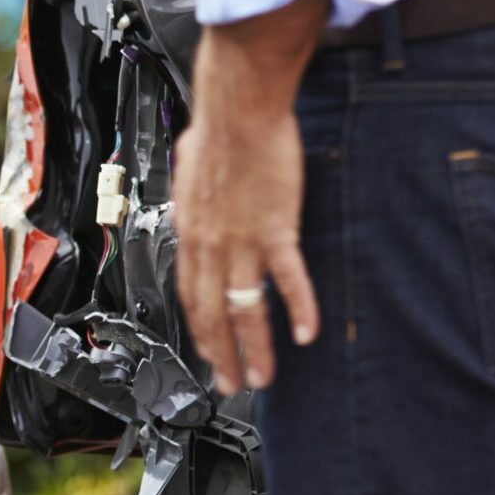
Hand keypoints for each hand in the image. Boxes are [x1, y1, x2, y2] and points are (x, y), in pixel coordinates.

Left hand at [173, 104, 319, 393]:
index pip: (189, 296)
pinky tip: (305, 333)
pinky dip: (298, 308)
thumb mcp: (189, 174)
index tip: (207, 352)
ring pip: (245, 309)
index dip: (199, 330)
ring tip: (262, 376)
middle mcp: (211, 246)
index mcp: (191, 234)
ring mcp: (242, 242)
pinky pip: (286, 279)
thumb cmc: (217, 131)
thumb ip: (191, 200)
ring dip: (254, 348)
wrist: (239, 109)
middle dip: (221, 356)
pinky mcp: (275, 229)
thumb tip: (190, 206)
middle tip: (230, 385)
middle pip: (212, 315)